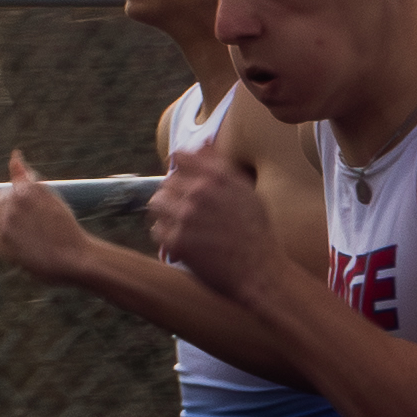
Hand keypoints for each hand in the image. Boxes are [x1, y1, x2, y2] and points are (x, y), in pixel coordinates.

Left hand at [0, 155, 102, 288]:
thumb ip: (26, 177)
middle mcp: (13, 200)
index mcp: (25, 187)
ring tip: (27, 243)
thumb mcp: (48, 195)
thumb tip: (14, 154)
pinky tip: (19, 252)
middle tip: (30, 234)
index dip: (14, 211)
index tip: (29, 222)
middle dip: (7, 219)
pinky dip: (1, 249)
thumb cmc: (65, 229)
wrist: (75, 257)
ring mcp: (4, 220)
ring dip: (4, 234)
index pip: (3, 195)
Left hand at [147, 118, 275, 305]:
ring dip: (164, 213)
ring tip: (179, 224)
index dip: (178, 167)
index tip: (181, 178)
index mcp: (217, 177)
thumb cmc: (257, 232)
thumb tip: (202, 145)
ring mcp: (185, 216)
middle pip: (166, 182)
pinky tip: (181, 241)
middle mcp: (199, 192)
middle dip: (173, 195)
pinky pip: (157, 230)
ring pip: (156, 204)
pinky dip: (166, 236)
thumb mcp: (246, 192)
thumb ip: (221, 167)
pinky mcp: (177, 240)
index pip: (180, 157)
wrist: (260, 271)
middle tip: (185, 211)